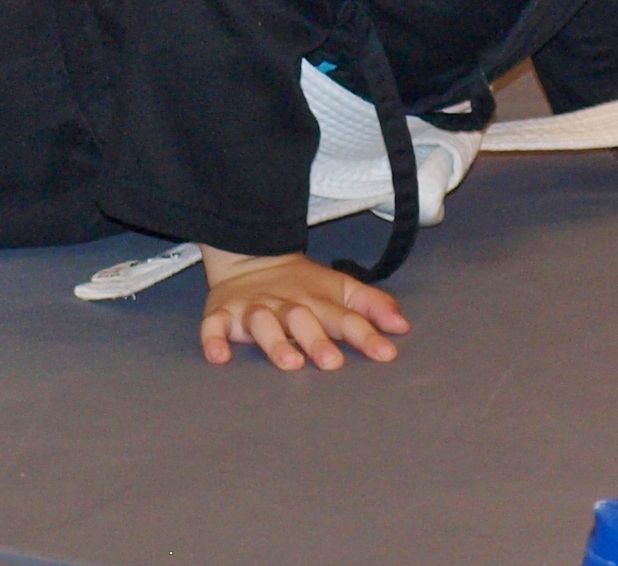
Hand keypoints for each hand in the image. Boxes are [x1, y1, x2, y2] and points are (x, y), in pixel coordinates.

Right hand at [197, 246, 409, 369]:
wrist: (250, 256)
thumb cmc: (303, 285)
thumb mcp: (340, 288)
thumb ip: (371, 306)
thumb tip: (403, 326)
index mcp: (318, 300)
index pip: (345, 316)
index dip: (366, 334)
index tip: (387, 354)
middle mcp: (286, 305)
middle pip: (302, 320)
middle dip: (317, 340)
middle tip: (332, 362)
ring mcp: (253, 309)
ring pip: (262, 323)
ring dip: (274, 341)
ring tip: (288, 362)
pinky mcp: (222, 314)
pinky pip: (213, 326)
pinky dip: (213, 339)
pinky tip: (219, 356)